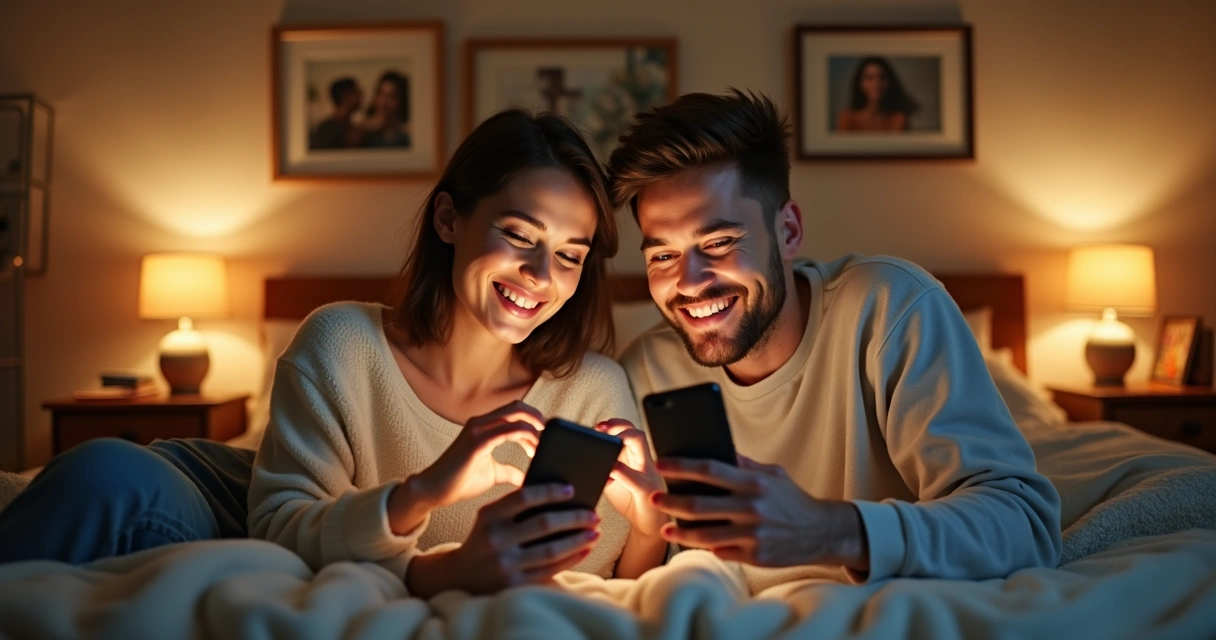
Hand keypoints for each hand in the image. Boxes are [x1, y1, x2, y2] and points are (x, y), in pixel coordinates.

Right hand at [408, 483, 600, 595]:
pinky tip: (584, 550)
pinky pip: (549, 570)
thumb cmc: (485, 537)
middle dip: (574, 518)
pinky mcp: (513, 584)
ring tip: (594, 532)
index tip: (572, 489)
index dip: (550, 491)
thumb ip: (516, 507)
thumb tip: (562, 497)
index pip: (524, 497)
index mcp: (489, 516)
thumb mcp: (491, 517)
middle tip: (594, 514)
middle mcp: (495, 540)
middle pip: (543, 524)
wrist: (460, 574)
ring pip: (550, 550)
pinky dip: (571, 559)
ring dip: (577, 540)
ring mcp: (504, 564)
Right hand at [418, 401, 544, 506]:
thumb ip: (510, 471)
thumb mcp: (493, 474)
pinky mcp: (478, 442)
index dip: (532, 419)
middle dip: (537, 418)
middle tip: (549, 435)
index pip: (513, 411)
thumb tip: (526, 479)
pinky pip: (510, 431)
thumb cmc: (459, 481)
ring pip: (516, 415)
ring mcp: (478, 429)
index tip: (545, 436)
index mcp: (482, 426)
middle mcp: (480, 422)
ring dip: (535, 429)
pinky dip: (527, 438)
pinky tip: (533, 451)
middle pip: (517, 407)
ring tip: (542, 446)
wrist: (433, 491)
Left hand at [595, 419, 665, 536]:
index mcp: (635, 457)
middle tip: (599, 428)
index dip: (613, 424)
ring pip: (640, 444)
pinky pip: (637, 478)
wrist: (648, 527)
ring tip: (607, 440)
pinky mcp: (648, 491)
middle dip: (618, 425)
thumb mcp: (612, 482)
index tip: (596, 426)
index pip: (628, 431)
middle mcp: (643, 461)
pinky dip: (622, 471)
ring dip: (624, 437)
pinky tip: (610, 470)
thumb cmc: (630, 500)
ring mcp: (648, 474)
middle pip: (634, 431)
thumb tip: (579, 462)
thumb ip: (602, 470)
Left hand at [651, 455, 868, 570]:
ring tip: (664, 528)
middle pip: (700, 505)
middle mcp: (751, 508)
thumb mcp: (772, 474)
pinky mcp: (755, 556)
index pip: (710, 470)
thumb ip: (744, 465)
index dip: (681, 467)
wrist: (823, 532)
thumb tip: (716, 451)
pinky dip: (704, 547)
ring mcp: (753, 534)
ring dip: (680, 532)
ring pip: (705, 535)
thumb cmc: (792, 500)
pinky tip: (691, 542)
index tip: (661, 464)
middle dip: (671, 502)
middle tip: (653, 499)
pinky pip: (721, 552)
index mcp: (754, 483)